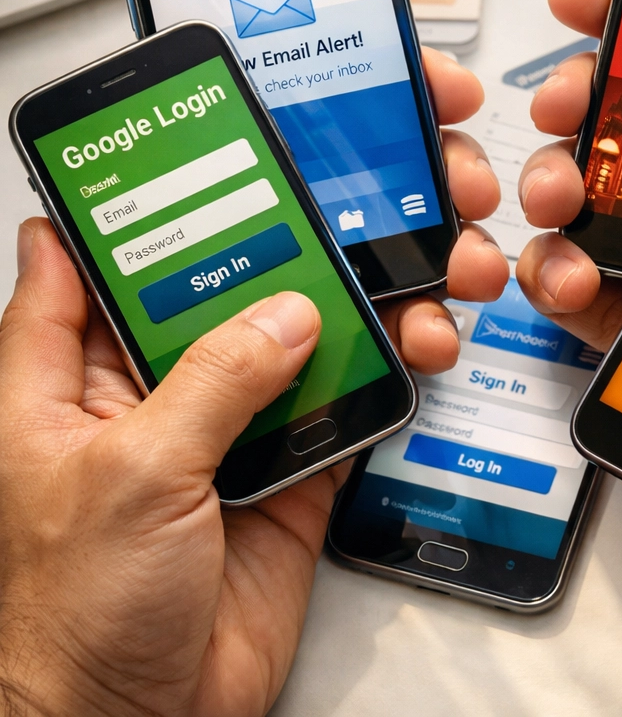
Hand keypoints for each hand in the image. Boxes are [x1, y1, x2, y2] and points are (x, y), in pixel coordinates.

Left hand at [0, 52, 505, 716]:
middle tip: (363, 181)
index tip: (204, 132)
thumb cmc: (68, 615)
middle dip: (296, 228)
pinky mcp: (293, 460)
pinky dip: (394, 367)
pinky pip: (349, 394)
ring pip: (304, 328)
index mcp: (76, 367)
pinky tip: (426, 341)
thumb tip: (288, 313)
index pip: (99, 247)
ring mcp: (232, 416)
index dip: (143, 187)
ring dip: (365, 295)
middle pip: (231, 273)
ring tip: (425, 264)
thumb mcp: (127, 475)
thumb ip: (212, 381)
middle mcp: (158, 378)